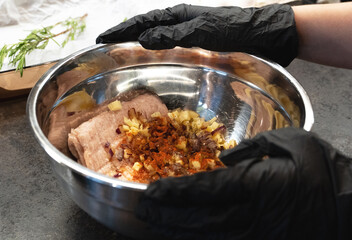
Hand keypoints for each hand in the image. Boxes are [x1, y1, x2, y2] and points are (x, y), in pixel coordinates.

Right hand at [96, 4, 298, 66]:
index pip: (143, 22)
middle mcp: (182, 24)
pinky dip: (158, 53)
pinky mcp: (199, 47)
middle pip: (147, 28)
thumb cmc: (238, 30)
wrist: (266, 36)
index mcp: (180, 16)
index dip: (122, 30)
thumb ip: (176, 35)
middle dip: (126, 36)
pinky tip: (155, 60)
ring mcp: (190, 35)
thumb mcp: (205, 31)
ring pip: (158, 38)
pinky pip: (172, 49)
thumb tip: (144, 39)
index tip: (102, 38)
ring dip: (139, 44)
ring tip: (124, 52)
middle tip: (107, 45)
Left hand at [135, 127, 351, 239]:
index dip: (175, 191)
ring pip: (207, 237)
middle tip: (143, 211)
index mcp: (258, 185)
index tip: (151, 191)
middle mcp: (252, 215)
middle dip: (167, 215)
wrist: (351, 210)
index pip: (206, 189)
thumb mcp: (294, 142)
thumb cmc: (325, 173)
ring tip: (155, 226)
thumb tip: (225, 158)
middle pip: (199, 218)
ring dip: (177, 232)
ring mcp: (256, 236)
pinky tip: (184, 238)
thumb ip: (256, 145)